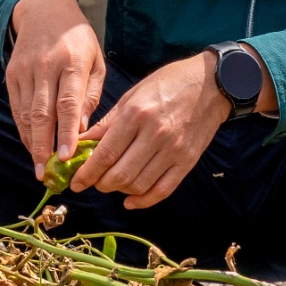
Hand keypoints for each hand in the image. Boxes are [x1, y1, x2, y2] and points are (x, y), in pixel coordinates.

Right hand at [7, 0, 106, 178]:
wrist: (43, 10)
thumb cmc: (77, 40)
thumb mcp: (95, 62)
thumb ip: (90, 96)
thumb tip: (81, 131)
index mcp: (72, 62)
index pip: (68, 103)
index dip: (66, 132)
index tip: (67, 158)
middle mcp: (45, 66)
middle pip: (42, 112)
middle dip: (44, 145)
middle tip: (47, 173)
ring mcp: (25, 70)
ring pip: (26, 113)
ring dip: (32, 142)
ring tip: (39, 167)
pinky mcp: (11, 74)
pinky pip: (16, 107)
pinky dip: (23, 129)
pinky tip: (31, 146)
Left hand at [68, 51, 226, 209]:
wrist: (210, 85)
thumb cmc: (167, 84)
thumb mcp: (131, 95)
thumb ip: (107, 122)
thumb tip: (81, 142)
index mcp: (136, 114)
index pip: (106, 153)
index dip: (87, 172)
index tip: (75, 182)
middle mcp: (155, 134)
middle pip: (120, 174)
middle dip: (100, 184)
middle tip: (92, 182)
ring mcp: (173, 150)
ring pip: (139, 185)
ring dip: (119, 191)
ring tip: (110, 184)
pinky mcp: (188, 161)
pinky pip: (163, 189)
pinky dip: (144, 200)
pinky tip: (130, 201)